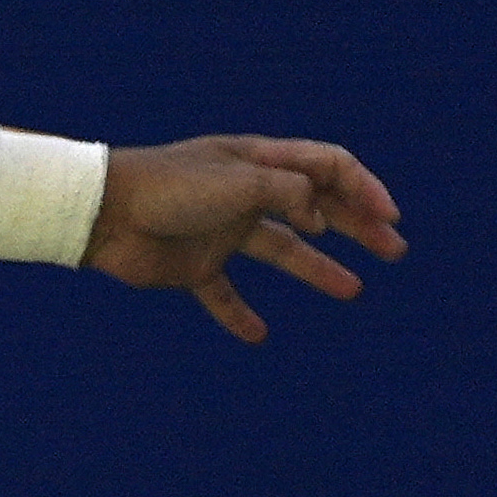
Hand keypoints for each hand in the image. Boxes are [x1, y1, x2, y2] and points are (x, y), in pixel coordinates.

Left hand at [84, 133, 406, 341]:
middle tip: (394, 250)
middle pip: (313, 208)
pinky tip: (258, 335)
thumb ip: (288, 193)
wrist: (102, 214)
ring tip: (353, 291)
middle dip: (356, 226)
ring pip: (281, 250)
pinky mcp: (193, 266)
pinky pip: (223, 294)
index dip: (362, 188)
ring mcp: (221, 230)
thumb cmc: (168, 187)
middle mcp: (245, 193)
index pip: (325, 166)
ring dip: (317, 269)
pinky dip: (240, 315)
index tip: (388, 217)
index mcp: (258, 161)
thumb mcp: (241, 181)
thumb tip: (322, 212)